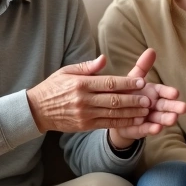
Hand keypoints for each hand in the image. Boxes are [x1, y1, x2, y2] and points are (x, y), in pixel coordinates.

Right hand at [27, 55, 150, 133]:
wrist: (36, 110)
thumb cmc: (53, 87)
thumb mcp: (66, 71)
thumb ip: (87, 67)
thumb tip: (104, 59)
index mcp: (80, 84)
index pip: (109, 83)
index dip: (127, 83)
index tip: (141, 82)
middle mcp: (83, 100)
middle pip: (114, 100)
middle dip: (133, 100)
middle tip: (149, 99)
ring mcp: (84, 114)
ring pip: (113, 114)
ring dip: (131, 113)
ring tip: (146, 111)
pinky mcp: (84, 126)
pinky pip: (107, 124)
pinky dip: (122, 123)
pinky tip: (133, 121)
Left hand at [109, 48, 185, 144]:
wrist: (114, 113)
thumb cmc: (127, 93)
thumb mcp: (133, 79)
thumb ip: (143, 66)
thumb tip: (151, 50)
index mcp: (153, 93)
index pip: (163, 91)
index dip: (169, 92)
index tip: (175, 93)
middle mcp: (154, 106)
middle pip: (166, 106)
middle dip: (175, 107)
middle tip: (184, 108)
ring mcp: (148, 118)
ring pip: (160, 119)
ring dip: (167, 119)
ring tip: (173, 119)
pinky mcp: (140, 129)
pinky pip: (146, 129)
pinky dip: (152, 129)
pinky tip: (157, 128)